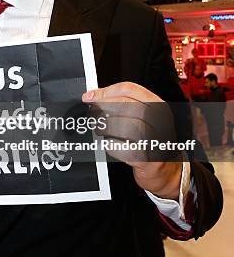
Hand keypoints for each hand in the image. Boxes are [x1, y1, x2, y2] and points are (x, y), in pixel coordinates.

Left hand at [82, 82, 182, 199]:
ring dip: (105, 126)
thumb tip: (96, 96)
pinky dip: (110, 144)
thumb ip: (124, 103)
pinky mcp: (145, 158)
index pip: (129, 89)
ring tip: (100, 129)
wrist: (165, 167)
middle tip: (93, 113)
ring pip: (122, 125)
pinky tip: (110, 143)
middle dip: (102, 108)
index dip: (105, 92)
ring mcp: (154, 139)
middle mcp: (159, 120)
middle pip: (124, 105)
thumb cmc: (151, 139)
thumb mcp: (145, 116)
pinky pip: (121, 147)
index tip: (90, 96)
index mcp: (158, 105)